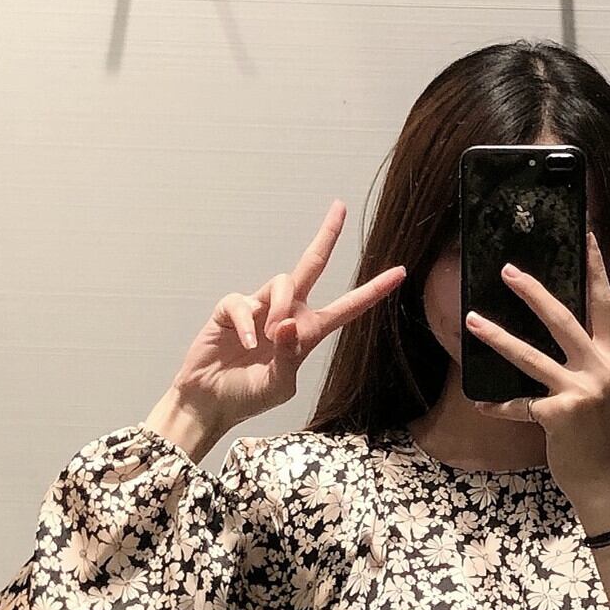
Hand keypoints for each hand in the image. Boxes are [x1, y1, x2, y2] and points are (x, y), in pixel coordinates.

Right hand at [171, 199, 406, 433]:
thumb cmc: (248, 396)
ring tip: (269, 335)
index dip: (372, 291)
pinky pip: (244, 302)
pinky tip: (246, 343)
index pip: (346, 308)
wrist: (210, 402)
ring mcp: (260, 308)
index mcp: (308, 333)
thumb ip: (288, 356)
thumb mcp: (279, 384)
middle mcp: (287, 314)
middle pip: (311, 266)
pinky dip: (247, 322)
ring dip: (281, 306)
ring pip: (282, 282)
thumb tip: (287, 322)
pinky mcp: (232, 308)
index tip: (399, 272)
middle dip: (327, 237)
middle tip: (341, 208)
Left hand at [464, 227, 609, 493]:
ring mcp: (581, 392)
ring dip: (498, 337)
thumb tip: (561, 323)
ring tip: (472, 320)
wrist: (603, 479)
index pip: (605, 302)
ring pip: (532, 356)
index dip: (597, 267)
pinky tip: (480, 403)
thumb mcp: (602, 387)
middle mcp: (603, 369)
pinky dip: (499, 405)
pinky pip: (520, 405)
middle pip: (563, 319)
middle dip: (532, 292)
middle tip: (507, 270)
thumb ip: (589, 357)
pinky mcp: (560, 416)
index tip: (587, 233)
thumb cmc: (597, 432)